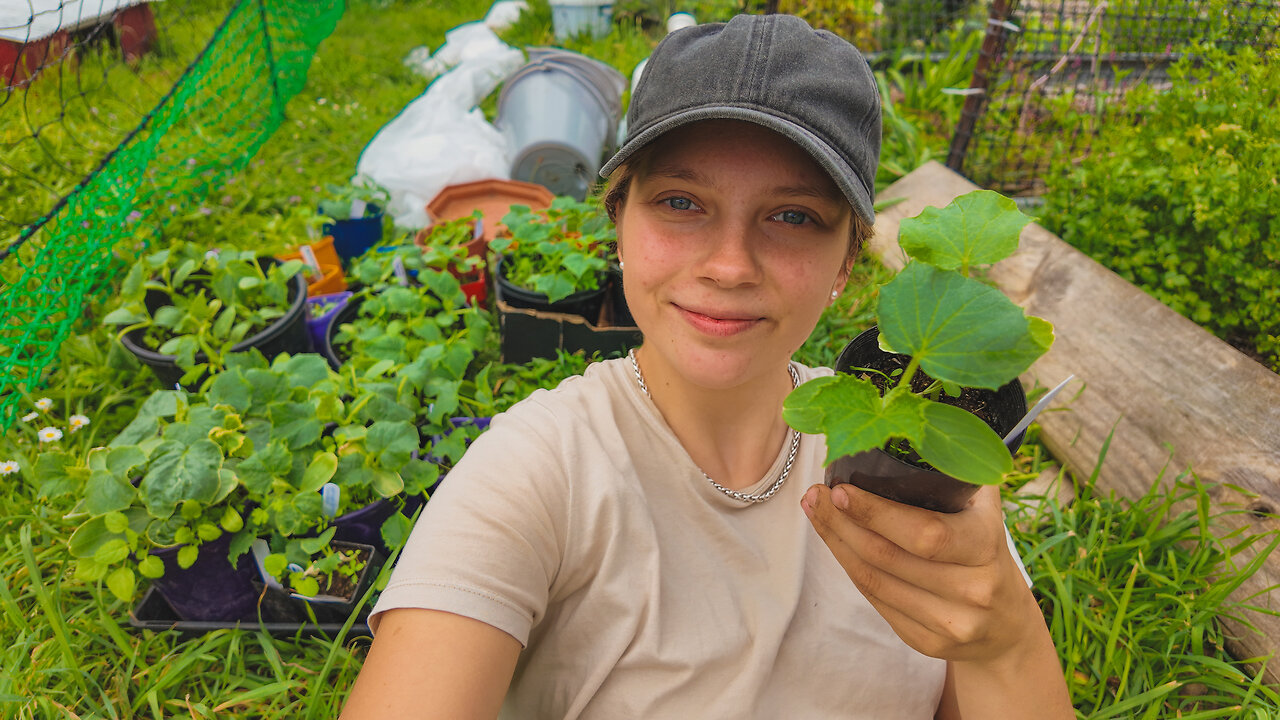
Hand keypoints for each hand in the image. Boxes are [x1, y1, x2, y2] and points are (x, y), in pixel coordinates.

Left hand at [799, 482, 1037, 664]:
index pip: (924, 533)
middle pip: (887, 557)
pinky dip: (849, 568)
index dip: (876, 513)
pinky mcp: (925, 642)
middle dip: (842, 523)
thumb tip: (916, 428)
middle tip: (815, 495)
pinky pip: (875, 601)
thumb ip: (958, 473)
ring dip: (837, 543)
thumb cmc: (986, 551)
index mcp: (986, 547)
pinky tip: (837, 543)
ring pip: (873, 580)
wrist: (1007, 625)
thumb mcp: (986, 511)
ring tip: (816, 512)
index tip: (840, 488)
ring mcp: (949, 622)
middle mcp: (971, 589)